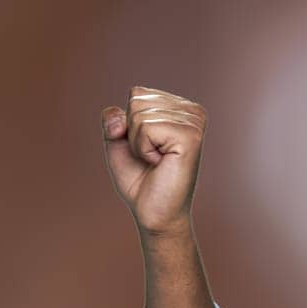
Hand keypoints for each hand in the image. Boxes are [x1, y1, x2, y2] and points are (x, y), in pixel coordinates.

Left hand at [101, 85, 206, 237]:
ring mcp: (193, 121)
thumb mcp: (119, 145)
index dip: (128, 125)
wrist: (153, 213)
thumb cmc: (140, 181)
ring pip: (139, 114)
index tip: (145, 148)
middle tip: (149, 157)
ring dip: (138, 144)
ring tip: (156, 161)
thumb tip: (115, 113)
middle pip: (137, 100)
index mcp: (179, 108)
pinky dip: (143, 149)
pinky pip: (146, 128)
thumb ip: (113, 121)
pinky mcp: (190, 135)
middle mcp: (191, 110)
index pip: (137, 94)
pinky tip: (160, 163)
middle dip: (132, 134)